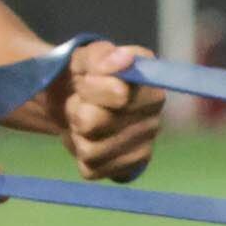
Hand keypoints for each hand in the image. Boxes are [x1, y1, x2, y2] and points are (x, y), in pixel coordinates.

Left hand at [52, 40, 162, 182]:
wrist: (70, 100)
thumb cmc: (85, 75)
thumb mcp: (86, 56)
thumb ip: (101, 55)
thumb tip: (125, 57)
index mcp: (151, 88)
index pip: (118, 96)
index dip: (91, 87)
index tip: (85, 79)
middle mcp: (155, 120)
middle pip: (96, 124)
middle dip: (78, 111)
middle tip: (81, 103)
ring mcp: (143, 149)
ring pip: (91, 150)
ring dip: (77, 133)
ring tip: (82, 121)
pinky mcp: (127, 170)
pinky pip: (91, 170)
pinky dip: (79, 153)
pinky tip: (87, 139)